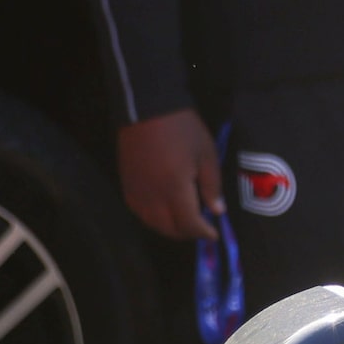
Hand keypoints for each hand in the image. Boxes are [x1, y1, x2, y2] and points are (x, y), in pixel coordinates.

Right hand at [118, 109, 222, 240]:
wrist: (147, 110)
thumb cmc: (183, 129)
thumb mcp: (207, 154)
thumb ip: (212, 186)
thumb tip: (217, 211)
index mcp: (174, 189)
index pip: (188, 223)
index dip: (202, 233)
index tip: (214, 234)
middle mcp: (152, 197)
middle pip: (169, 228)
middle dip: (187, 233)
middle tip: (201, 229)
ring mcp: (136, 192)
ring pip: (152, 223)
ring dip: (170, 228)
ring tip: (186, 223)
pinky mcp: (126, 185)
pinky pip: (140, 212)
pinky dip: (154, 219)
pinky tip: (165, 212)